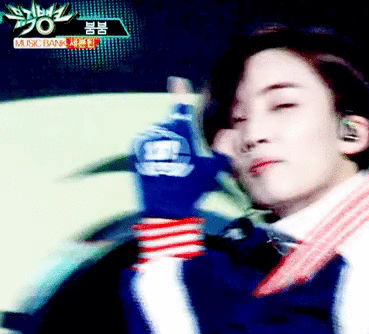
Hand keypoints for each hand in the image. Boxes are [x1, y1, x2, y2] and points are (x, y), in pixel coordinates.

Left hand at [131, 77, 226, 218]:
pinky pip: (145, 145)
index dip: (179, 94)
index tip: (176, 81)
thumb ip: (220, 152)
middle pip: (170, 128)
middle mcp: (162, 134)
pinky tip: (159, 166)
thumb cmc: (191, 190)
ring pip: (158, 136)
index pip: (181, 109)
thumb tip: (227, 136)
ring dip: (164, 145)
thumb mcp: (211, 172)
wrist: (165, 211)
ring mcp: (146, 143)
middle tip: (184, 160)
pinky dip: (152, 151)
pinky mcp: (135, 153)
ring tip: (171, 167)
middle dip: (177, 138)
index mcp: (181, 135)